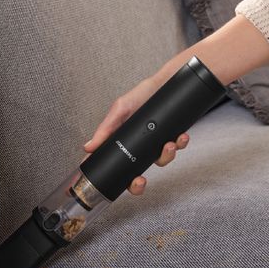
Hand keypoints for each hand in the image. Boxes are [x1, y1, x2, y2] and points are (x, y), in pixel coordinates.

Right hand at [82, 74, 189, 195]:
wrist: (165, 83)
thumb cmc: (141, 95)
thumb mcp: (121, 109)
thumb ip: (107, 128)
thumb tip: (89, 146)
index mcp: (124, 143)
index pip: (114, 165)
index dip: (110, 179)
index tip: (111, 184)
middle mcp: (140, 148)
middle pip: (135, 176)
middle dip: (137, 185)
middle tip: (139, 180)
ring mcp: (156, 145)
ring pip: (160, 162)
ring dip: (165, 156)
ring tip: (167, 144)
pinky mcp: (173, 138)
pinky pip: (177, 147)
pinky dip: (179, 144)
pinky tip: (179, 137)